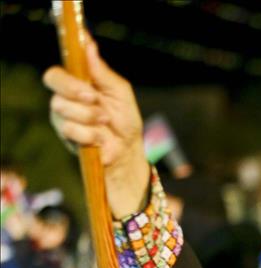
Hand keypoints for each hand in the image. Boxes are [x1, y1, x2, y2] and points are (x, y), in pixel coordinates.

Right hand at [43, 37, 149, 217]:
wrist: (128, 150)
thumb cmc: (125, 120)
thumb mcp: (120, 93)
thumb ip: (103, 72)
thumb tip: (90, 45)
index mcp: (79, 82)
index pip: (59, 70)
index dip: (68, 72)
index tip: (87, 82)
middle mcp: (66, 96)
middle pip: (54, 84)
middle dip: (77, 93)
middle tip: (96, 102)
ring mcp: (63, 116)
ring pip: (63, 109)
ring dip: (90, 117)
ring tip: (105, 122)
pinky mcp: (65, 134)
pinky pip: (71, 129)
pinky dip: (91, 134)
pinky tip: (100, 138)